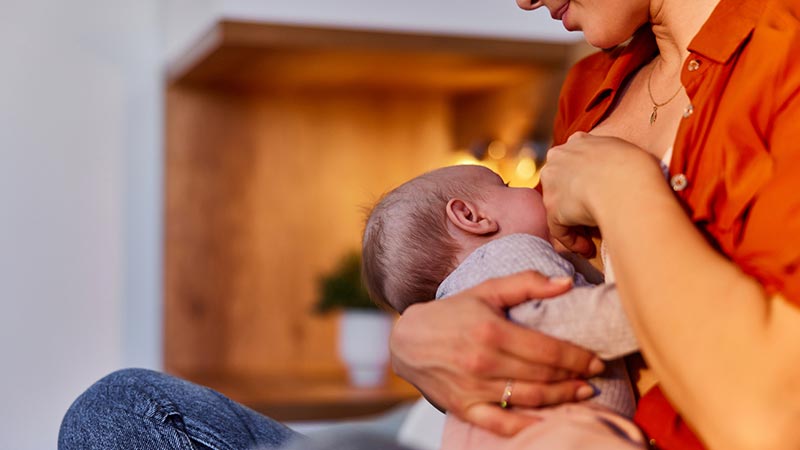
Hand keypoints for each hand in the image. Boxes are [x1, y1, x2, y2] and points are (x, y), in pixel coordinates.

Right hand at [390, 271, 605, 435]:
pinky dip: (527, 426)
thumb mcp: (486, 290)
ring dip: (561, 398)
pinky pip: (501, 423)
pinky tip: (548, 422)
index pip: (548, 349)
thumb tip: (566, 283)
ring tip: (581, 394)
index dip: (577, 357)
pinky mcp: (464, 407)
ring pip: (529, 399)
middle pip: (543, 375)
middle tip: (594, 376)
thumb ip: (526, 283)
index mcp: (492, 331)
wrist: (407, 340)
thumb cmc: (451, 313)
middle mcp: (484, 362)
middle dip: (574, 377)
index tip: (596, 359)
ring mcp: (474, 388)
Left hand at [541, 132, 661, 256]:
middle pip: (563, 185)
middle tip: (592, 220)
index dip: (585, 182)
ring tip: (592, 241)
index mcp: (578, 142)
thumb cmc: (636, 167)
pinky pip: (559, 229)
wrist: (626, 182)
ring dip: (575, 226)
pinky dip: (572, 241)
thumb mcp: (626, 151)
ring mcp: (552, 184)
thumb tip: (619, 176)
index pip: (575, 163)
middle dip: (575, 204)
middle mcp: (558, 159)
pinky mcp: (553, 208)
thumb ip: (614, 158)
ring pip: (559, 208)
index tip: (598, 195)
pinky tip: (588, 248)